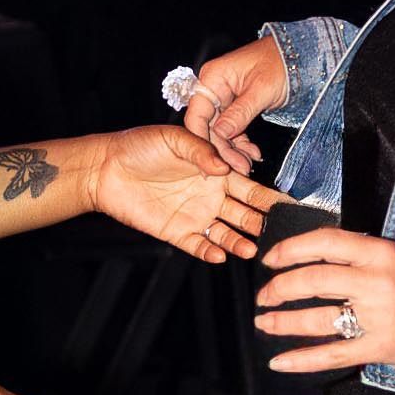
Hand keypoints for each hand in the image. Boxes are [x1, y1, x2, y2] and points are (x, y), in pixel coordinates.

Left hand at [89, 123, 275, 261]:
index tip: (288, 207)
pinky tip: (220, 255)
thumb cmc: (140, 146)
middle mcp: (211, 196)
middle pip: (244, 214)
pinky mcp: (177, 232)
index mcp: (216, 172)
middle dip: (261, 224)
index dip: (269, 198)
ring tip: (253, 250)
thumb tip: (225, 168)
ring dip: (239, 243)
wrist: (107, 168)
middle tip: (279, 234)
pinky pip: (198, 246)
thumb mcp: (174, 139)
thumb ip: (201, 152)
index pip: (250, 188)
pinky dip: (209, 253)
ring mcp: (195, 216)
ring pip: (225, 234)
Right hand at [177, 35, 287, 169]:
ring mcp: (223, 97)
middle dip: (223, 150)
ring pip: (220, 131)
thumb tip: (221, 134)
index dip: (201, 141)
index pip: (197, 115)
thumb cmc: (281, 63)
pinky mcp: (235, 106)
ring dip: (233, 150)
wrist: (299, 56)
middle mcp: (213, 88)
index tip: (212, 163)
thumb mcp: (261, 90)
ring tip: (247, 165)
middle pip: (208, 127)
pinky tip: (251, 154)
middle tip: (238, 168)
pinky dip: (241, 143)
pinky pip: (232, 128)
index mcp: (212, 78)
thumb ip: (240, 113)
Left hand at [256, 226, 394, 373]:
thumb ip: (354, 254)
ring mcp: (377, 317)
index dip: (290, 250)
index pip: (324, 243)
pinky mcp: (378, 347)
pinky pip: (332, 354)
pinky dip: (301, 359)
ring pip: (318, 319)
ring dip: (283, 322)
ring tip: (263, 323)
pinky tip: (278, 362)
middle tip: (264, 296)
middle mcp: (376, 283)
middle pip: (314, 280)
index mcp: (379, 253)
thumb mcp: (392, 257)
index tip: (270, 260)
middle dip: (280, 288)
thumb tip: (307, 255)